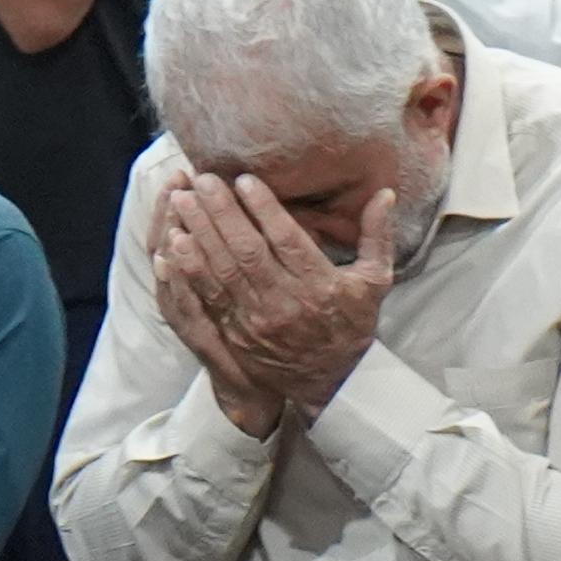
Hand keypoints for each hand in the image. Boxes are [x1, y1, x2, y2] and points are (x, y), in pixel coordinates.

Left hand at [150, 172, 397, 433]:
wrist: (328, 380)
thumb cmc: (351, 323)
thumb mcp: (375, 282)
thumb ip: (377, 237)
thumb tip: (385, 194)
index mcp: (321, 285)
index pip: (289, 240)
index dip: (265, 209)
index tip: (245, 180)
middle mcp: (287, 302)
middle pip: (248, 251)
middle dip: (222, 212)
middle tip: (204, 180)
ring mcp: (257, 319)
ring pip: (223, 269)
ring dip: (199, 232)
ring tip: (183, 199)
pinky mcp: (235, 330)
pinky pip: (208, 294)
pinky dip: (189, 266)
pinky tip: (175, 240)